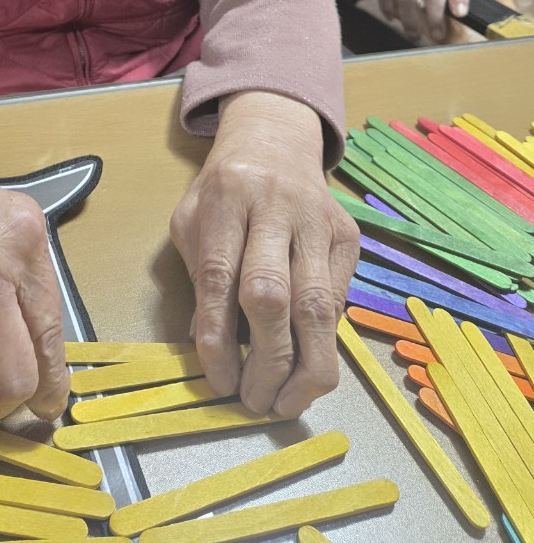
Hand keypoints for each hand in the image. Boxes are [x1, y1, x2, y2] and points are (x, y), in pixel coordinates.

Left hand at [170, 92, 358, 417]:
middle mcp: (277, 207)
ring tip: (288, 403)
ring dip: (306, 366)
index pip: (220, 278)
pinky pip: (339, 300)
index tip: (220, 382)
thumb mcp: (192, 220)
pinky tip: (308, 366)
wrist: (275, 140)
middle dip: (267, 360)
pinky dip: (324, 341)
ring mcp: (319, 221)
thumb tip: (208, 347)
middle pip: (274, 295)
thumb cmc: (223, 190)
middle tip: (255, 402)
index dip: (217, 337)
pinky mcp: (349, 237)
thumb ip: (198, 276)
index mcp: (227, 198)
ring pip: (319, 305)